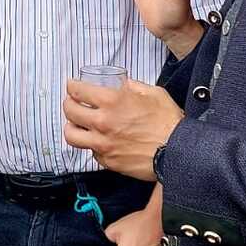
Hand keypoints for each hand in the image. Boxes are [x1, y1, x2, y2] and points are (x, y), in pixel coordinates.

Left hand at [63, 77, 182, 180]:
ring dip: (72, 127)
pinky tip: (99, 140)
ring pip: (71, 135)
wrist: (177, 151)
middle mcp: (103, 122)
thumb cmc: (169, 123)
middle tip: (72, 102)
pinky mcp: (108, 160)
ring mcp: (103, 144)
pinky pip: (90, 151)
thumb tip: (124, 85)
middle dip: (68, 103)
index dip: (72, 86)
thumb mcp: (154, 93)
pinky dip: (91, 144)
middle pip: (69, 111)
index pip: (78, 91)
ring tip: (77, 124)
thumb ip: (134, 87)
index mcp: (113, 102)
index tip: (72, 86)